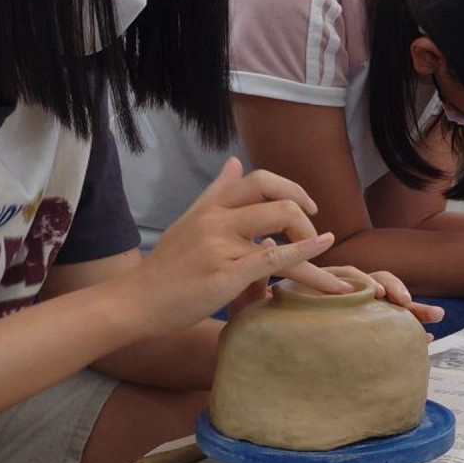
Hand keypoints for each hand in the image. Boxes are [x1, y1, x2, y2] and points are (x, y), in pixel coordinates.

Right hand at [119, 158, 352, 334]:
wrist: (137, 301)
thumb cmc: (167, 267)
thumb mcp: (189, 221)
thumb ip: (215, 192)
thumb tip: (234, 161)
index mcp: (211, 207)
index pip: (259, 180)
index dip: (291, 189)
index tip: (309, 208)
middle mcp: (216, 219)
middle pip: (278, 201)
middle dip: (305, 221)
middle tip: (314, 242)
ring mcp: (221, 245)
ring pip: (282, 229)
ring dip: (312, 245)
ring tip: (326, 268)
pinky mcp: (226, 274)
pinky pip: (273, 258)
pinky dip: (303, 254)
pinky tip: (321, 252)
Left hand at [227, 265, 443, 338]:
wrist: (253, 343)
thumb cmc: (254, 319)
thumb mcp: (251, 298)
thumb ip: (257, 275)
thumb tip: (266, 241)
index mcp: (321, 283)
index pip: (352, 276)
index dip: (368, 284)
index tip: (381, 297)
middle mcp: (341, 294)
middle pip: (377, 284)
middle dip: (397, 291)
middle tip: (406, 303)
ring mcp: (352, 312)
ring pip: (389, 303)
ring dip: (413, 306)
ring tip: (434, 318)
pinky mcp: (361, 331)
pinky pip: (389, 328)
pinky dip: (411, 330)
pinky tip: (428, 337)